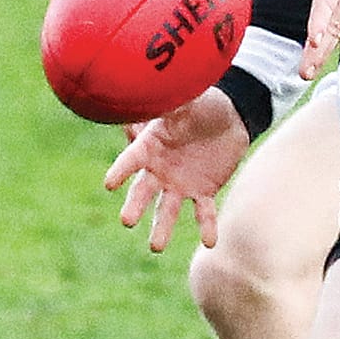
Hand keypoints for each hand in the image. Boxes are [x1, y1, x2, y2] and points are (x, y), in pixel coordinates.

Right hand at [104, 86, 249, 252]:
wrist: (230, 118)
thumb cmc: (204, 105)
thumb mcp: (189, 102)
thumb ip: (173, 105)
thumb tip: (154, 91)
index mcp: (151, 146)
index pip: (131, 159)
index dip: (120, 171)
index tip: (109, 184)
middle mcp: (159, 170)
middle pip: (143, 191)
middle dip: (135, 206)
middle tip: (127, 221)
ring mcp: (179, 184)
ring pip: (167, 210)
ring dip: (162, 228)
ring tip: (156, 247)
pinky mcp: (203, 192)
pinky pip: (204, 213)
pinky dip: (206, 227)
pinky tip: (210, 243)